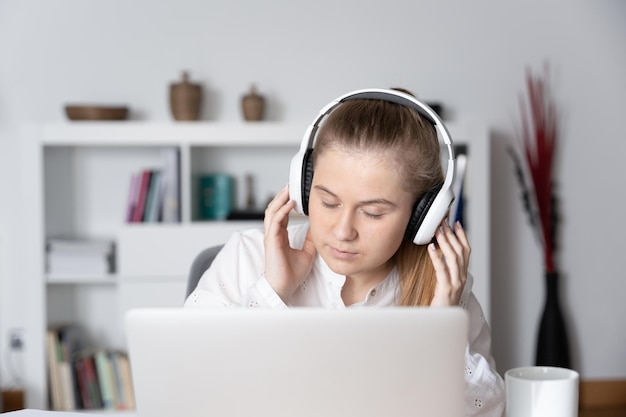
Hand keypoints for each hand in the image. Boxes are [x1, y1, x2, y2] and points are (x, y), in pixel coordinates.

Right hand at [263, 185, 316, 301]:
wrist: (284, 287)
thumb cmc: (292, 274)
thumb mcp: (307, 252)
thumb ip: (310, 238)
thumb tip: (319, 226)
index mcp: (280, 236)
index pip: (282, 214)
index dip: (287, 203)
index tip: (295, 193)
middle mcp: (274, 234)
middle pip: (274, 209)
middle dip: (282, 196)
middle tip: (290, 185)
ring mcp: (271, 236)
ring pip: (272, 211)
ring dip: (280, 199)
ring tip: (289, 189)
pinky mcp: (271, 241)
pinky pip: (275, 221)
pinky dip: (282, 210)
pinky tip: (290, 203)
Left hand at [428, 220, 470, 306]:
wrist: (441, 322)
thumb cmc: (441, 303)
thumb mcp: (444, 283)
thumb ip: (444, 269)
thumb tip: (437, 251)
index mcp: (461, 275)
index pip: (465, 251)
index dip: (462, 236)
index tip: (456, 223)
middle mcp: (461, 277)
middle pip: (460, 251)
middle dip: (452, 234)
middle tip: (444, 222)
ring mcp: (455, 283)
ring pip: (453, 257)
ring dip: (445, 241)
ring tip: (438, 230)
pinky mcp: (446, 289)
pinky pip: (442, 269)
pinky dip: (437, 257)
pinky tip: (431, 247)